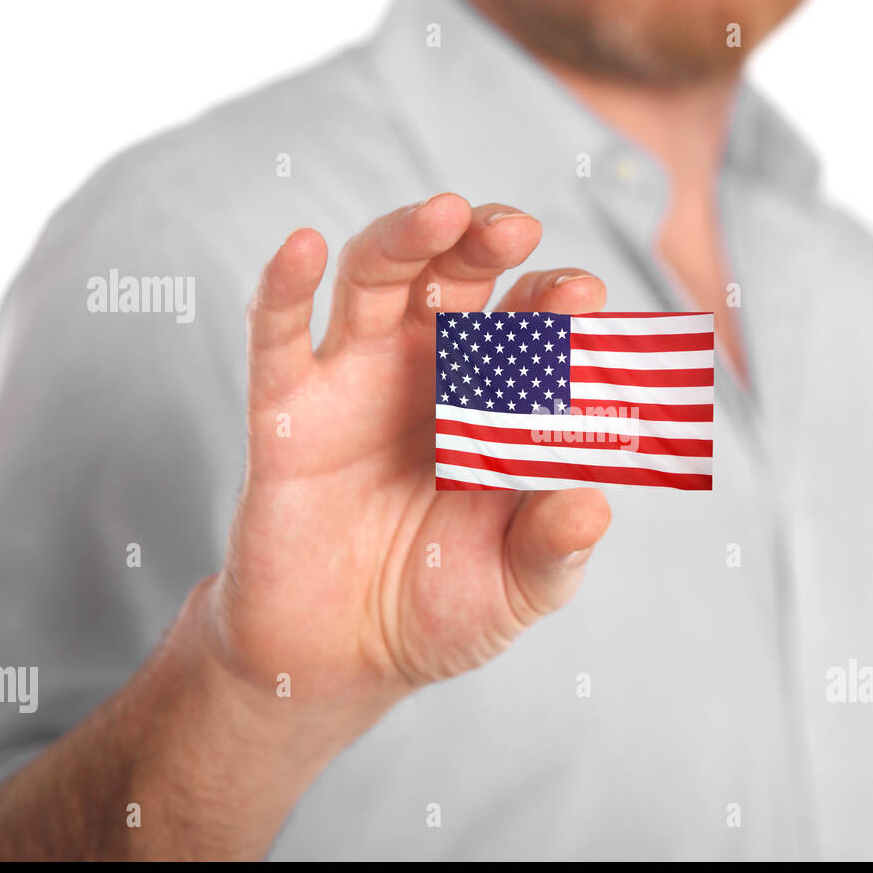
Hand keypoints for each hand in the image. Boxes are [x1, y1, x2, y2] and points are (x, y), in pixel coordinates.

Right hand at [193, 194, 610, 735]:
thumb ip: (554, 549)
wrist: (339, 659)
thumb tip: (595, 504)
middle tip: (516, 229)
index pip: (532, 331)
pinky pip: (277, 336)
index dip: (555, 305)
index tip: (582, 293)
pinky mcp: (287, 412)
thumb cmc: (441, 608)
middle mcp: (431, 375)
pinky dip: (284, 288)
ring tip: (443, 213)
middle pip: (457, 280)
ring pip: (375, 282)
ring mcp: (356, 383)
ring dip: (405, 240)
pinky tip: (301, 246)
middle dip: (486, 245)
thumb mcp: (515, 589)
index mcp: (498, 402)